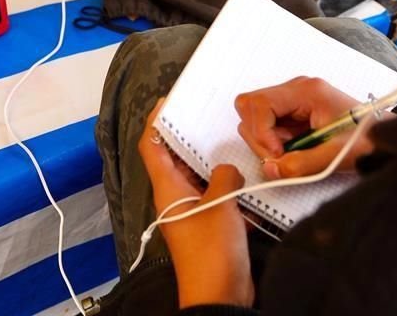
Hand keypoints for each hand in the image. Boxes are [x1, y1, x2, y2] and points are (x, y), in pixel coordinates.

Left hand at [140, 98, 254, 308]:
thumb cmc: (212, 250)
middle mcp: (175, 196)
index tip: (168, 100)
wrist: (220, 295)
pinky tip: (244, 169)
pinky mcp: (208, 222)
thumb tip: (226, 167)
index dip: (155, 121)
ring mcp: (191, 210)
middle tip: (207, 112)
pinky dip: (225, 179)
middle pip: (174, 157)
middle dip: (187, 134)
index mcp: (167, 188)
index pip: (151, 146)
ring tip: (229, 134)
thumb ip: (224, 175)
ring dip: (210, 157)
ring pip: (196, 174)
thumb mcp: (221, 205)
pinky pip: (213, 192)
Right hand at [235, 77, 374, 179]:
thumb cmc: (366, 140)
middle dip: (259, 136)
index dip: (261, 132)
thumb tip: (271, 169)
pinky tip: (294, 149)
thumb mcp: (335, 155)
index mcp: (306, 91)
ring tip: (291, 152)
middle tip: (281, 156)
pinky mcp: (293, 112)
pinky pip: (268, 125)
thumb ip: (301, 165)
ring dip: (265, 140)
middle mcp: (296, 90)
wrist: (383, 139)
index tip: (276, 154)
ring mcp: (293, 100)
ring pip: (254, 117)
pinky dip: (273, 142)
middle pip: (250, 106)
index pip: (258, 103)